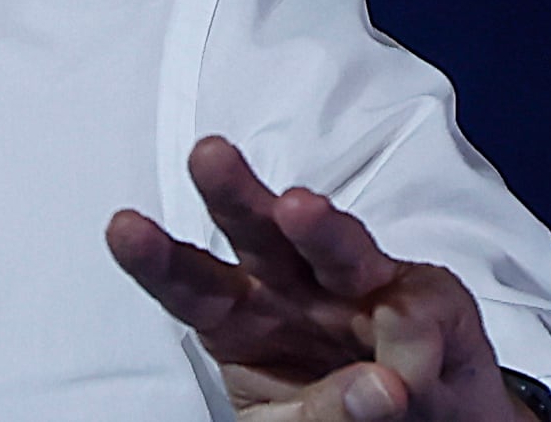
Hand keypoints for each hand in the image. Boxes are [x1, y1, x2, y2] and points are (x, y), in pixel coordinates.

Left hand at [105, 134, 525, 421]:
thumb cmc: (335, 417)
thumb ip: (320, 415)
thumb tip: (379, 390)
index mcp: (242, 317)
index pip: (191, 285)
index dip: (158, 260)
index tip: (123, 229)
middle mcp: (296, 288)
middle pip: (258, 233)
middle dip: (233, 194)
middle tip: (208, 156)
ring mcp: (362, 285)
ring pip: (338, 245)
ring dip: (320, 226)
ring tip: (300, 211)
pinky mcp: (428, 297)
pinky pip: (416, 311)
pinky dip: (411, 339)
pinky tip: (408, 367)